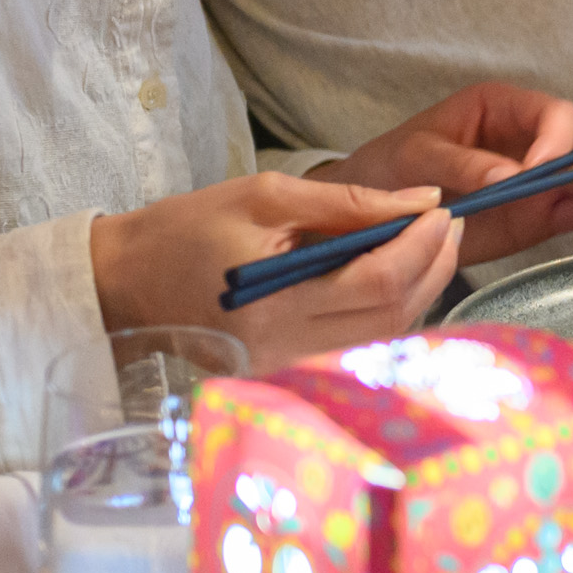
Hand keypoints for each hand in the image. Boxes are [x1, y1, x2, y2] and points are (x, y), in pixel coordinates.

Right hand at [89, 173, 460, 367]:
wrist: (123, 284)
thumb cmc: (187, 231)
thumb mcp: (265, 197)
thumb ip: (348, 201)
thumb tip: (422, 198)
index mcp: (274, 304)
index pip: (379, 281)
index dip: (423, 245)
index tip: (443, 209)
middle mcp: (285, 350)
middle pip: (393, 315)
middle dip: (434, 264)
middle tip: (449, 223)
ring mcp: (287, 370)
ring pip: (386, 335)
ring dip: (421, 288)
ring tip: (430, 243)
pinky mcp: (286, 375)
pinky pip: (361, 344)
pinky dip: (391, 309)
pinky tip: (397, 275)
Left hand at [317, 82, 572, 266]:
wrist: (375, 218)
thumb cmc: (391, 167)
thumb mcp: (415, 155)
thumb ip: (461, 162)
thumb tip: (511, 175)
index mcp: (506, 107)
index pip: (553, 115)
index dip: (558, 140)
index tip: (542, 170)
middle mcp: (535, 139)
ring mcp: (543, 179)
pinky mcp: (543, 214)